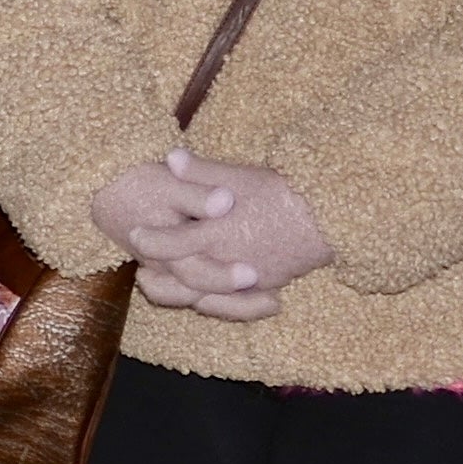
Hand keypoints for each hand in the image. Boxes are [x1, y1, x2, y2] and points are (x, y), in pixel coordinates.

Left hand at [119, 149, 332, 316]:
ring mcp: (249, 280)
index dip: (153, 241)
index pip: (175, 244)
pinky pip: (235, 304)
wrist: (328, 218)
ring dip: (182, 296)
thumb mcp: (241, 176)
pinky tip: (202, 300)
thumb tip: (170, 158)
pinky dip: (216, 305)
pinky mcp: (265, 287)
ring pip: (208, 298)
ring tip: (165, 289)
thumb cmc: (282, 193)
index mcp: (220, 232)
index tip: (134, 235)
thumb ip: (203, 172)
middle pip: (186, 279)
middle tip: (141, 274)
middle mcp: (230, 262)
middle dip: (162, 280)